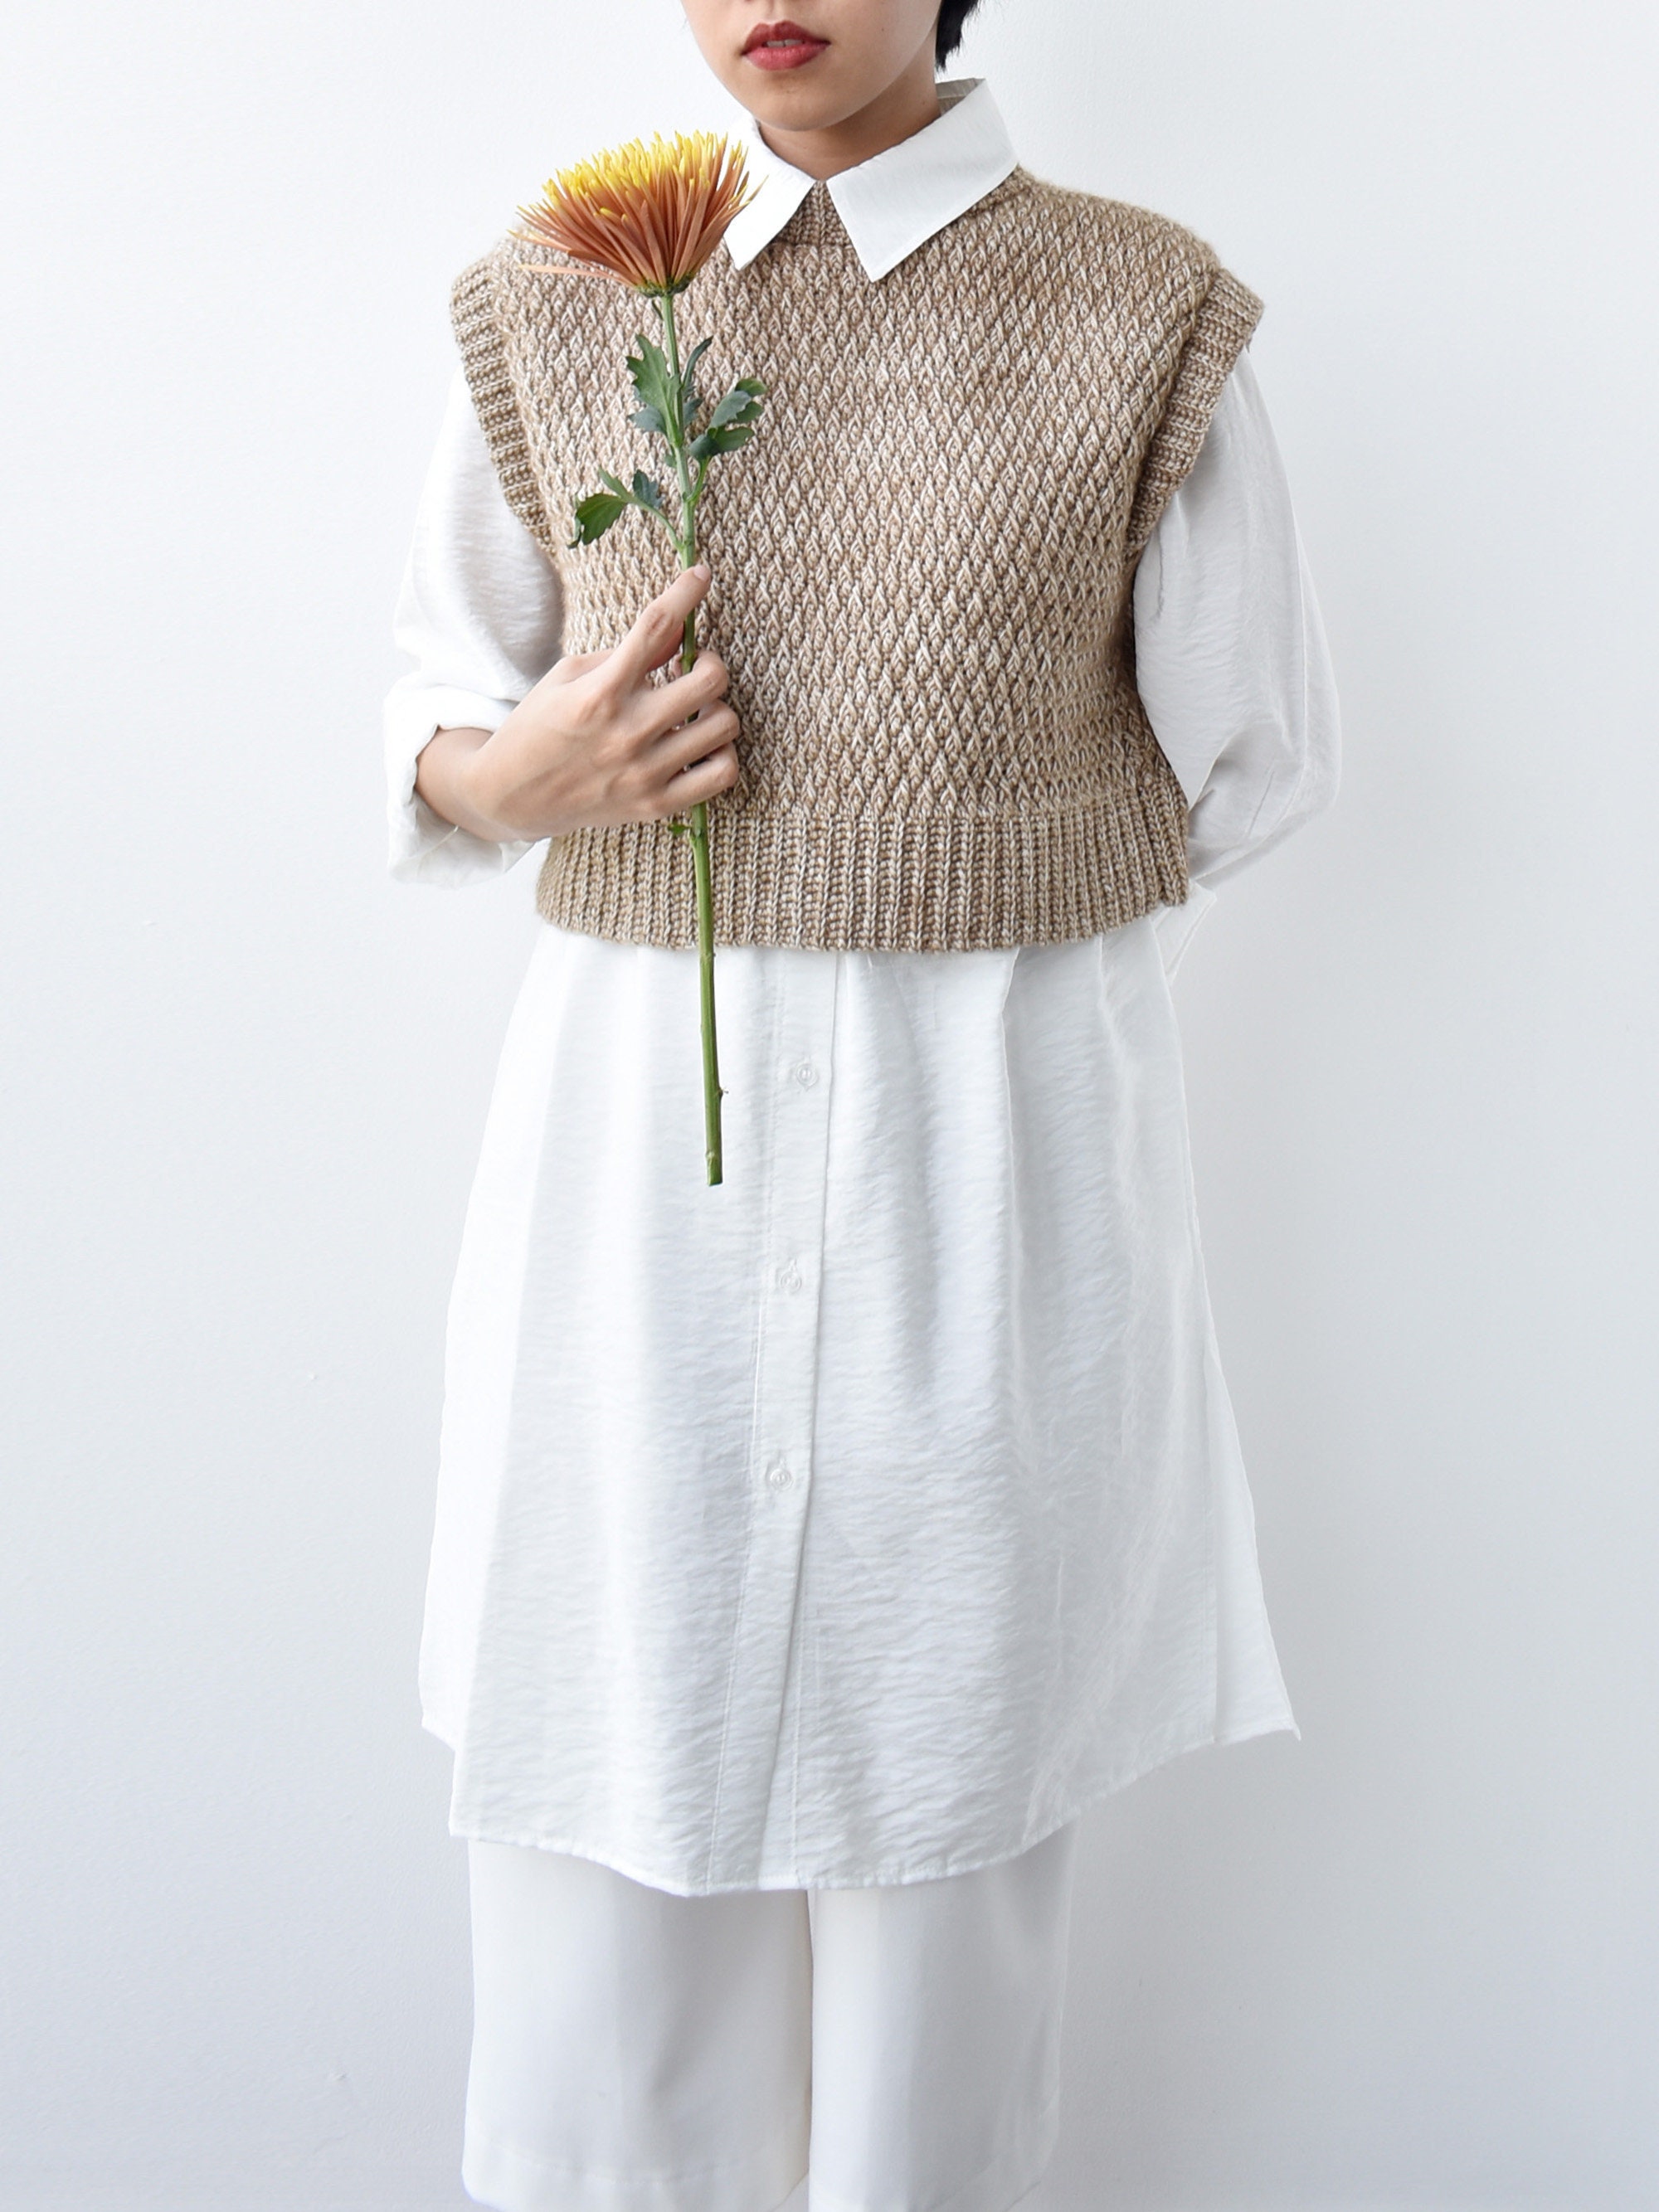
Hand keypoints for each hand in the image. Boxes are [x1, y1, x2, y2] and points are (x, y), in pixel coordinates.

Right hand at [415, 566, 738, 842]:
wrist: (511, 798)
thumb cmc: (538, 728)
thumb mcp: (568, 676)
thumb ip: (626, 654)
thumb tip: (677, 632)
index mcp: (600, 692)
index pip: (655, 627)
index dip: (685, 592)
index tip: (700, 574)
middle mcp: (628, 732)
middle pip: (710, 679)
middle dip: (709, 662)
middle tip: (691, 667)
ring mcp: (645, 772)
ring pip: (724, 725)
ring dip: (716, 708)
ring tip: (693, 710)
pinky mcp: (657, 804)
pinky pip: (722, 774)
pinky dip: (721, 754)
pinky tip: (699, 745)